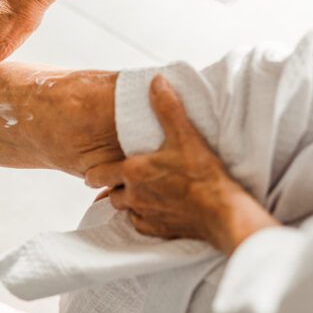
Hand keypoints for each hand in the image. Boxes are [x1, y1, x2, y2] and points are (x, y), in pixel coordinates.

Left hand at [85, 76, 277, 252]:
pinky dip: (143, 218)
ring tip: (138, 193)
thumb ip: (167, 108)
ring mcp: (145, 215)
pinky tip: (153, 210)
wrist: (220, 210)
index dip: (94, 174)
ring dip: (128, 202)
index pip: (98, 175)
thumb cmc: (201, 174)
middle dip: (114, 187)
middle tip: (121, 180)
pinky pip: (141, 225)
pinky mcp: (158, 231)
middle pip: (111, 194)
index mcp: (133, 172)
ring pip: (125, 210)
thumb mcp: (184, 135)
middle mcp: (133, 196)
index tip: (93, 173)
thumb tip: (156, 82)